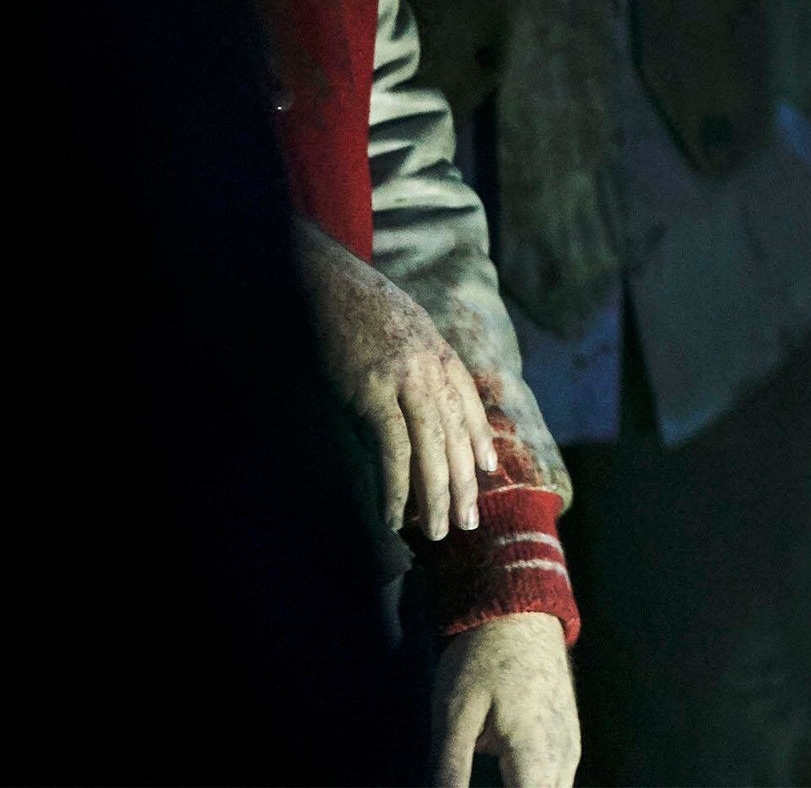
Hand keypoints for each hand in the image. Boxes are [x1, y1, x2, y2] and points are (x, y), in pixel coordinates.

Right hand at [294, 222, 498, 540]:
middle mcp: (430, 368)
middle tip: (468, 522)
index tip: (487, 470)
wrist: (323, 278)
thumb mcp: (397, 330)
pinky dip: (396, 486)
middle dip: (463, 483)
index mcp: (438, 352)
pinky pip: (393, 449)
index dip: (479, 440)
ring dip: (435, 496)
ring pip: (432, 449)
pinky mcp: (371, 393)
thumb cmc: (353, 304)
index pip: (468, 406)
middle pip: (455, 436)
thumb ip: (412, 368)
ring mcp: (403, 380)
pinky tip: (395, 514)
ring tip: (438, 531)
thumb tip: (409, 413)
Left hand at [432, 613, 578, 787]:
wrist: (522, 613)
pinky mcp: (570, 736)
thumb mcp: (454, 714)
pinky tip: (515, 781)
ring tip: (495, 778)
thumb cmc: (482, 660)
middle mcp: (562, 753)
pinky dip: (538, 786)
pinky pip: (560, 779)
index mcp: (534, 750)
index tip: (467, 786)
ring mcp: (571, 744)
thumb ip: (449, 769)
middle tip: (470, 778)